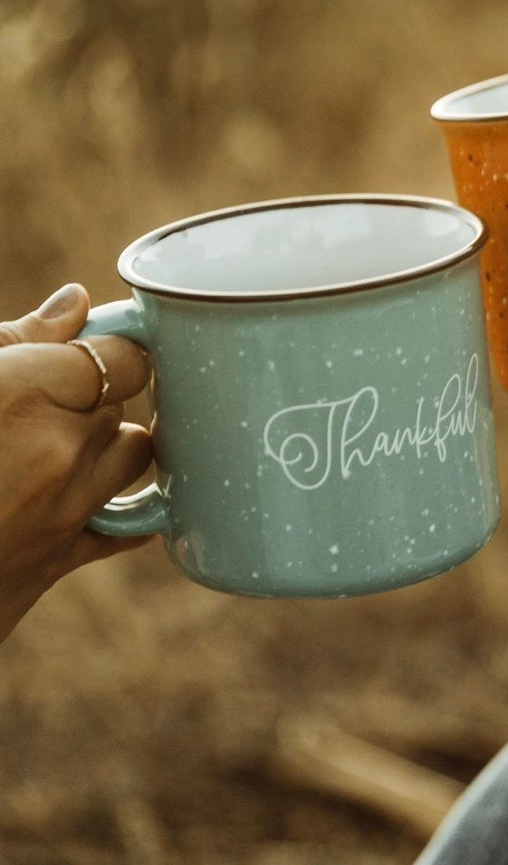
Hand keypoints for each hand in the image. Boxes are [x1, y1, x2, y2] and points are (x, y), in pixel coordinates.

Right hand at [0, 284, 153, 641]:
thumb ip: (19, 336)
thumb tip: (78, 302)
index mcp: (30, 392)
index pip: (125, 355)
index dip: (107, 349)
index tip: (84, 352)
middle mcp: (60, 450)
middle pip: (122, 403)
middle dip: (91, 397)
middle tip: (41, 403)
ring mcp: (65, 512)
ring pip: (132, 456)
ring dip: (105, 446)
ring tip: (53, 446)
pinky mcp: (59, 562)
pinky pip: (128, 525)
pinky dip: (120, 509)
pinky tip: (91, 497)